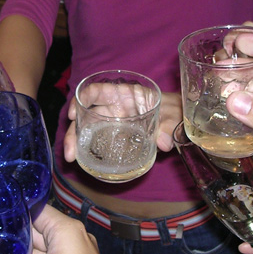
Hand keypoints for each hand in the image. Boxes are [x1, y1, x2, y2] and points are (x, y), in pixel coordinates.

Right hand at [63, 90, 179, 159]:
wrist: (182, 119)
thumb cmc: (176, 108)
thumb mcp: (173, 113)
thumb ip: (169, 125)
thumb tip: (164, 143)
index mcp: (125, 94)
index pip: (98, 91)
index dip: (83, 99)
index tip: (73, 114)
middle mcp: (116, 107)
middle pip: (88, 115)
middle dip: (74, 131)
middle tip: (69, 152)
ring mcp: (116, 123)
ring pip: (91, 130)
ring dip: (79, 143)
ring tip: (71, 159)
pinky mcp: (119, 138)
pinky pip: (102, 142)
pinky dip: (92, 150)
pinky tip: (85, 162)